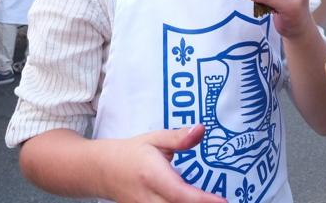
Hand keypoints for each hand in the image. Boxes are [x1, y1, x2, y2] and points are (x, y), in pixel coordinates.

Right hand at [106, 126, 225, 202]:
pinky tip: (197, 201)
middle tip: (222, 201)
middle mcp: (148, 198)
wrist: (102, 171)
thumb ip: (178, 138)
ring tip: (213, 200)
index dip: (203, 200)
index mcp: (152, 176)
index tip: (224, 201)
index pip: (180, 194)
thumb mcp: (154, 139)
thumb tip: (202, 130)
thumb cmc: (131, 152)